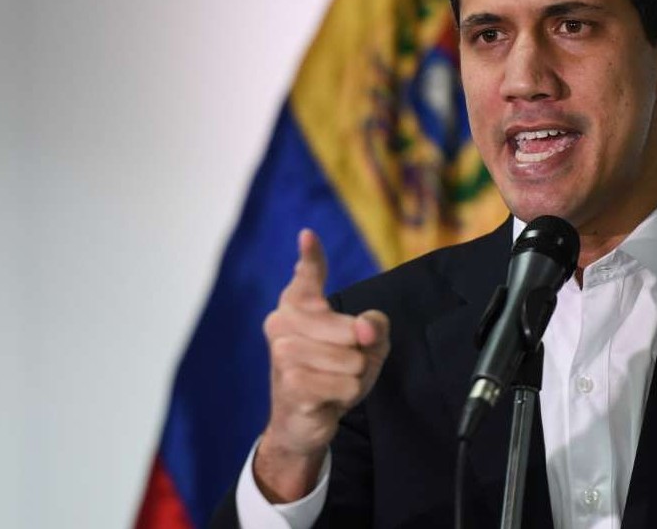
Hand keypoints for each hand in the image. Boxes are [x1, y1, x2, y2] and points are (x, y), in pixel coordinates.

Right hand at [252, 228, 390, 501]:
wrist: (302, 420)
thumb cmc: (333, 373)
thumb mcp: (365, 346)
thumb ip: (374, 326)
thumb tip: (365, 328)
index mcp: (296, 306)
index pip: (307, 277)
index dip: (310, 258)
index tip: (308, 236)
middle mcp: (282, 323)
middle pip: (352, 330)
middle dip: (360, 353)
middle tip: (341, 366)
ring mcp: (283, 353)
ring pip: (352, 359)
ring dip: (354, 377)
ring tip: (332, 382)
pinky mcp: (291, 383)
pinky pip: (347, 384)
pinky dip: (347, 394)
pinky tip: (326, 398)